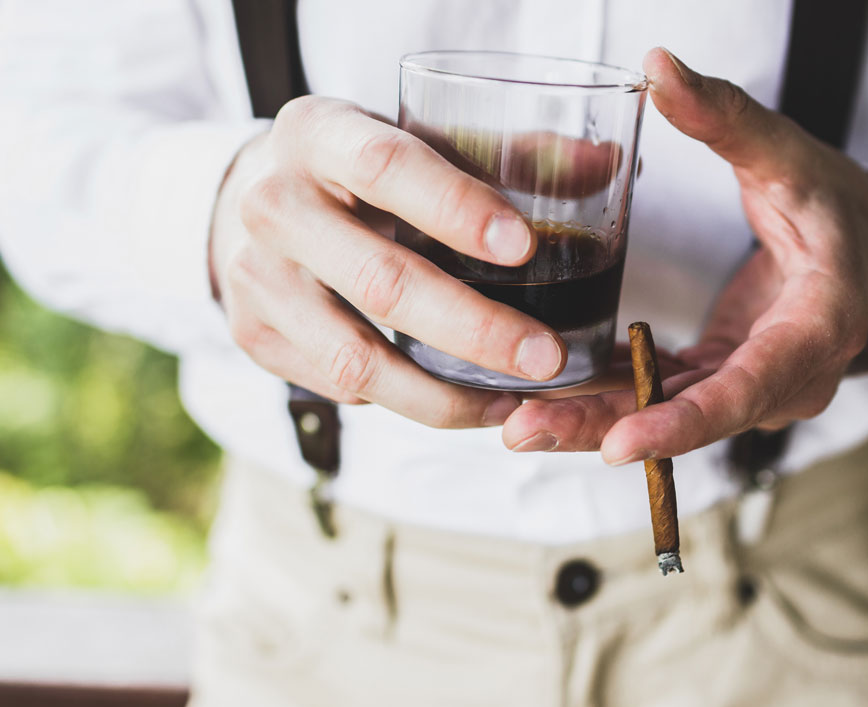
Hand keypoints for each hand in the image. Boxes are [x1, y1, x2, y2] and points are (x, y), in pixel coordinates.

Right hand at [210, 96, 567, 427]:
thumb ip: (507, 152)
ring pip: (356, 359)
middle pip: (381, 281)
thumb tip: (607, 166)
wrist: (250, 199)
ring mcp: (255, 279)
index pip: (388, 166)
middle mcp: (274, 206)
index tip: (523, 248)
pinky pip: (340, 385)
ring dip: (446, 395)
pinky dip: (407, 401)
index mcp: (318, 133)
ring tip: (515, 402)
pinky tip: (462, 401)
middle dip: (475, 330)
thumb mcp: (415, 136)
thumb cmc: (355, 168)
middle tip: (547, 358)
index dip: (457, 208)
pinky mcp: (254, 336)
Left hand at [501, 48, 867, 462]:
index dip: (684, 420)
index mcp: (816, 327)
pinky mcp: (723, 378)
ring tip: (517, 428)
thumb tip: (658, 64)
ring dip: (592, 423)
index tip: (619, 443)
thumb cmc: (838, 206)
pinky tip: (545, 401)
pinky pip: (663, 398)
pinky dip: (608, 402)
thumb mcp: (791, 157)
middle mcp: (785, 377)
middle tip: (523, 433)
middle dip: (605, 428)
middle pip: (691, 417)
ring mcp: (753, 386)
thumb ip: (727, 119)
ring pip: (668, 416)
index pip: (748, 387)